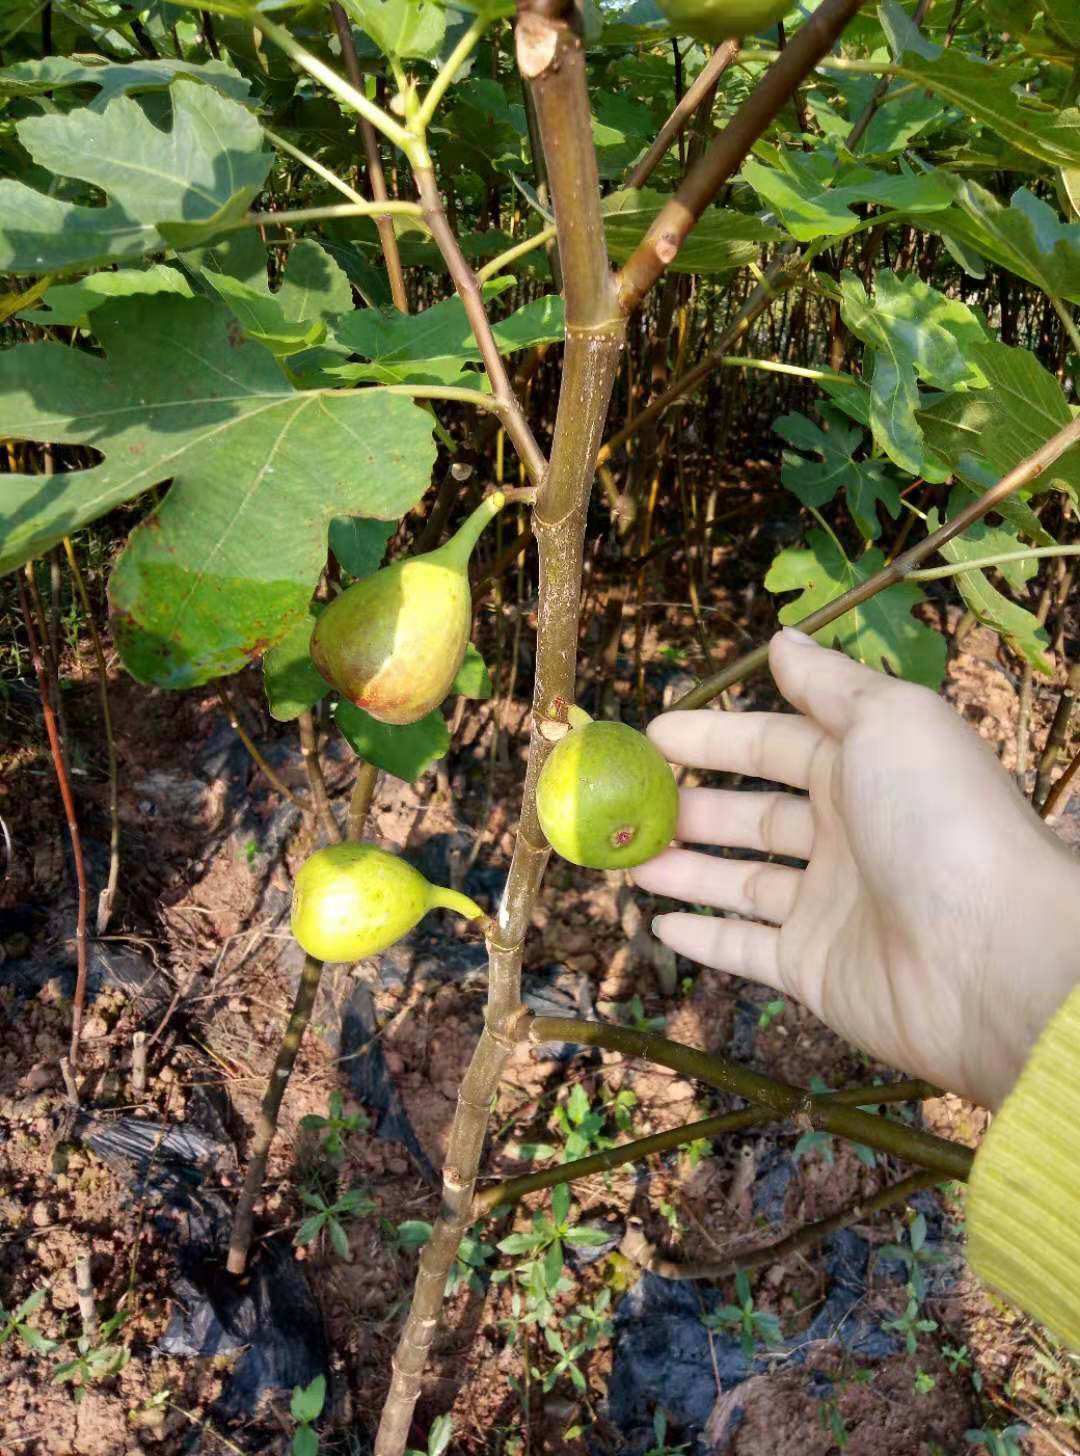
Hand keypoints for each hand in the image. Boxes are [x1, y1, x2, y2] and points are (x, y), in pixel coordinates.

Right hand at [633, 629, 1079, 1107]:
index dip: (715, 739)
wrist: (993, 955)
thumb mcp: (889, 720)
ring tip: (627, 858)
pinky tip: (658, 924)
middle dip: (691, 806)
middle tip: (628, 802)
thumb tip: (782, 639)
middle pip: (754, 816)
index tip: (652, 734)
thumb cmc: (940, 819)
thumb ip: (829, 684)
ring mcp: (830, 907)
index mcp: (866, 770)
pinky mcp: (815, 970)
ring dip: (684, 868)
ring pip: (740, 883)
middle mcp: (847, 836)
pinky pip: (746, 949)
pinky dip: (704, 938)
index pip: (775, 746)